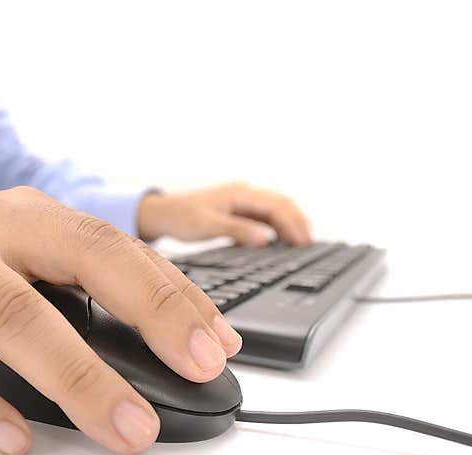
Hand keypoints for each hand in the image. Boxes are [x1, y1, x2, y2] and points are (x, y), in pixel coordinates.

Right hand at [0, 187, 241, 454]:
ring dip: (76, 378)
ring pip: (9, 315)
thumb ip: (78, 296)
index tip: (216, 344)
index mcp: (27, 216)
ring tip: (123, 428)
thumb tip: (166, 352)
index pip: (114, 245)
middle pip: (77, 259)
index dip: (170, 293)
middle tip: (194, 370)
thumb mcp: (19, 269)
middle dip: (147, 316)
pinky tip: (11, 441)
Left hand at [136, 182, 311, 245]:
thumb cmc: (180, 217)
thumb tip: (265, 240)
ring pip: (275, 209)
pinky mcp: (238, 210)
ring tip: (302, 243)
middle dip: (297, 222)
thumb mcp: (207, 226)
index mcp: (239, 193)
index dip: (292, 224)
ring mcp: (242, 200)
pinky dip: (278, 226)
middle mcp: (244, 193)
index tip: (303, 243)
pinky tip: (282, 240)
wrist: (161, 213)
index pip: (275, 206)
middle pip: (281, 204)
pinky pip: (265, 215)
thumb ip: (237, 231)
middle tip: (309, 244)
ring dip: (290, 223)